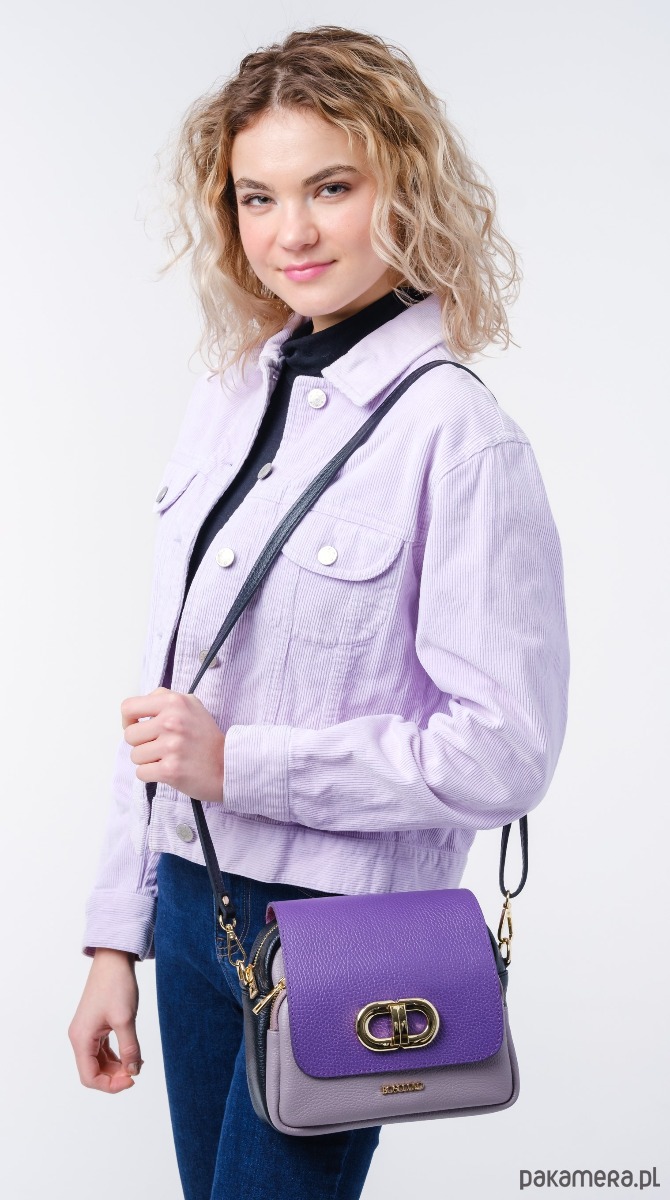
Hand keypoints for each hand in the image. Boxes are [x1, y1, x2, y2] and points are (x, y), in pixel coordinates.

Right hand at [69, 948, 142, 1092]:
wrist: (113, 960)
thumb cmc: (116, 985)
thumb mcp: (125, 1019)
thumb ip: (129, 1049)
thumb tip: (133, 1072)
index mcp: (81, 1039)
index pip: (89, 1077)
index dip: (110, 1085)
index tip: (132, 1079)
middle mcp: (80, 1038)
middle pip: (94, 1071)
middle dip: (115, 1076)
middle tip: (137, 1071)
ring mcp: (87, 1032)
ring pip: (99, 1061)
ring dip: (117, 1067)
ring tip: (136, 1063)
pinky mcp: (96, 1026)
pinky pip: (103, 1050)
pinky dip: (117, 1055)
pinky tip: (132, 1055)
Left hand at [121, 687, 225, 803]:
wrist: (227, 766)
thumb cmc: (206, 737)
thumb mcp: (191, 705)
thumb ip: (164, 698)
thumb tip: (139, 706)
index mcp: (174, 702)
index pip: (128, 707)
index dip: (128, 719)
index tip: (138, 726)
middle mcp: (172, 722)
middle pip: (129, 735)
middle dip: (141, 743)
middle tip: (159, 746)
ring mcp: (171, 747)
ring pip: (135, 756)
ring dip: (147, 760)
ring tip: (166, 758)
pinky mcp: (170, 770)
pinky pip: (141, 773)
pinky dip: (151, 774)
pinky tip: (167, 770)